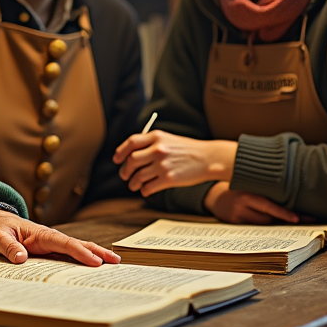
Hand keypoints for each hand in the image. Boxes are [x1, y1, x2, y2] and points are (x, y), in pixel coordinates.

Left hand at [0, 204, 119, 266]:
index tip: (95, 261)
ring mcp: (50, 245)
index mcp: (40, 233)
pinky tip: (93, 270)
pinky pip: (68, 257)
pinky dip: (82, 261)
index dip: (80, 252)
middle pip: (77, 245)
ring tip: (113, 265)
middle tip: (116, 262)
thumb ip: (8, 247)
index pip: (64, 243)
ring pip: (76, 250)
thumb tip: (21, 258)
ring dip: (94, 256)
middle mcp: (49, 238)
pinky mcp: (48, 252)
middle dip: (96, 252)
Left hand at [112, 130, 236, 196]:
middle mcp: (158, 149)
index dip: (120, 151)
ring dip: (133, 183)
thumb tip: (131, 155)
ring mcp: (163, 164)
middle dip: (125, 170)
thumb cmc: (189, 150)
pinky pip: (148, 187)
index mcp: (157, 136)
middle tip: (124, 175)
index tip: (116, 159)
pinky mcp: (168, 179)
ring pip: (138, 176)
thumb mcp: (169, 139)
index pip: (131, 142)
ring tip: (133, 185)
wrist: (209, 158)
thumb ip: (151, 144)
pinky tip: (146, 190)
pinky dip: (144, 190)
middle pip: (131, 160)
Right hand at [202, 181, 298, 223]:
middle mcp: (241, 204)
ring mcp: (238, 215)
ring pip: (264, 223)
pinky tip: (272, 223)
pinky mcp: (235, 223)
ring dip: (276, 221)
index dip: (283, 212)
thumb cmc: (238, 188)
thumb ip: (262, 187)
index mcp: (247, 192)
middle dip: (285, 218)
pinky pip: (255, 226)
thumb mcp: (248, 183)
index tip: (297, 218)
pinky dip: (265, 225)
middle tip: (307, 219)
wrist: (214, 195)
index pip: (268, 204)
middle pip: (268, 217)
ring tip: (291, 218)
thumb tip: (288, 190)